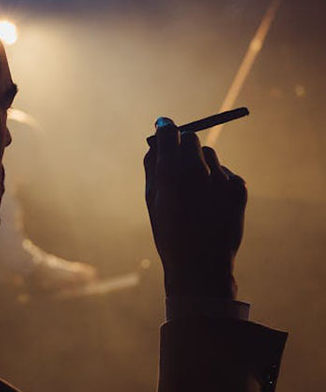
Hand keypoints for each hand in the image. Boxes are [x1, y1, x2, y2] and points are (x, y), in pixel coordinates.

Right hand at [144, 118, 246, 298]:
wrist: (201, 266)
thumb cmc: (170, 234)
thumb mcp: (152, 201)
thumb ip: (152, 168)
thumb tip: (156, 142)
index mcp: (170, 174)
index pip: (169, 133)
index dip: (165, 127)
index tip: (163, 125)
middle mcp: (197, 171)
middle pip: (191, 137)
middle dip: (183, 142)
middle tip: (178, 156)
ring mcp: (220, 178)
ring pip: (209, 154)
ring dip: (200, 163)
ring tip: (195, 190)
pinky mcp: (239, 187)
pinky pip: (225, 172)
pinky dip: (217, 180)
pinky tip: (210, 203)